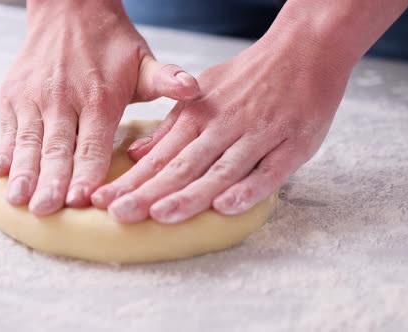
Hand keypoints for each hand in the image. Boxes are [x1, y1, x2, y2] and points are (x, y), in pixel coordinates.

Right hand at [0, 0, 199, 214]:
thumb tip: (194, 89)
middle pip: (58, 148)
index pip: (93, 144)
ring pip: (28, 142)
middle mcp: (63, 98)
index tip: (83, 199)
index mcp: (99, 97)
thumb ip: (166, 79)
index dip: (88, 172)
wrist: (68, 8)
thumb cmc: (110, 43)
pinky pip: (6, 128)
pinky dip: (2, 151)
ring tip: (20, 200)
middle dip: (52, 182)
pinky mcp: (12, 94)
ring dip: (24, 173)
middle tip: (47, 210)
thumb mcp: (143, 59)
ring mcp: (33, 97)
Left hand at [92, 32, 352, 222]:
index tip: (103, 199)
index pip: (159, 156)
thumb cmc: (249, 78)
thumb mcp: (202, 95)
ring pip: (220, 171)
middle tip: (119, 213)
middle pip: (182, 165)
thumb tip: (135, 155)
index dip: (131, 179)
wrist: (305, 50)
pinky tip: (224, 207)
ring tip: (160, 215)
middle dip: (149, 192)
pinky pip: (268, 172)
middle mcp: (224, 126)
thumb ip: (171, 128)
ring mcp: (258, 135)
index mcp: (199, 115)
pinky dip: (247, 190)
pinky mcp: (293, 145)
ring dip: (190, 194)